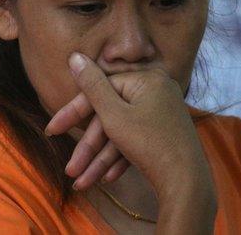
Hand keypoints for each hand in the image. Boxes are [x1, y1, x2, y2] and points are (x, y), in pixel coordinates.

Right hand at [45, 53, 214, 198]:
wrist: (188, 183)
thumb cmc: (150, 144)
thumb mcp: (114, 115)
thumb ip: (92, 86)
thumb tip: (75, 57)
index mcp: (145, 79)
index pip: (100, 90)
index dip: (74, 113)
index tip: (52, 130)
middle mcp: (156, 91)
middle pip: (110, 115)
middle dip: (89, 147)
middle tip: (70, 168)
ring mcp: (161, 113)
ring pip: (121, 132)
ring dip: (100, 159)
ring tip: (81, 182)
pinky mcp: (164, 133)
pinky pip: (136, 140)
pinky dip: (120, 158)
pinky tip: (107, 179)